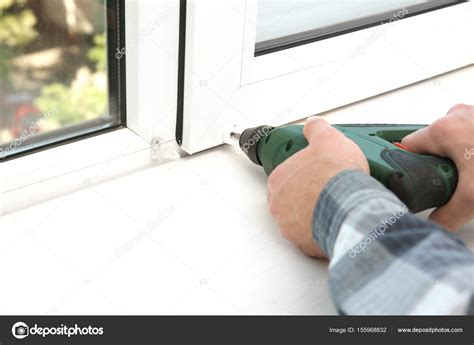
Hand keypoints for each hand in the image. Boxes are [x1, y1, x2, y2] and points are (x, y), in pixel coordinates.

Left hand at [267, 118, 369, 257]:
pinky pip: (311, 237)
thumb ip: (317, 129)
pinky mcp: (303, 243)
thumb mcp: (329, 139)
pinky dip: (321, 231)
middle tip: (327, 190)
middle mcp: (278, 204)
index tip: (315, 175)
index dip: (303, 174)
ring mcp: (289, 226)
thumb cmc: (336, 176)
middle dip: (307, 195)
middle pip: (290, 199)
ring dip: (314, 214)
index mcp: (279, 179)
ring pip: (299, 219)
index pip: (285, 176)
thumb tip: (312, 124)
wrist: (350, 206)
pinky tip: (335, 221)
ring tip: (334, 206)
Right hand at [402, 104, 473, 229]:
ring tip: (471, 176)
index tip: (416, 179)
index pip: (406, 147)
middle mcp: (455, 116)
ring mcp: (473, 114)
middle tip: (453, 183)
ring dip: (457, 158)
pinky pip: (468, 135)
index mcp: (443, 130)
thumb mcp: (473, 199)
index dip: (408, 166)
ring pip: (451, 139)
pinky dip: (471, 151)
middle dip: (437, 165)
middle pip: (429, 143)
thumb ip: (446, 216)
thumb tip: (434, 223)